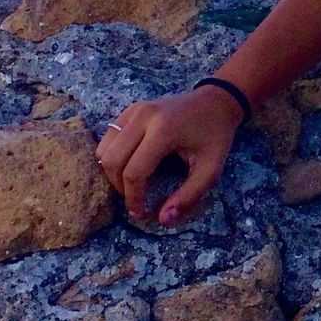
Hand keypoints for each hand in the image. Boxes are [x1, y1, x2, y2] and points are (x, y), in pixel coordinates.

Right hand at [95, 87, 242, 226]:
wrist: (216, 100)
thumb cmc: (215, 135)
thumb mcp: (210, 169)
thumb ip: (188, 196)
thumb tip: (163, 220)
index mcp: (163, 129)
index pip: (134, 172)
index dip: (133, 199)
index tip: (141, 214)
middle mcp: (143, 116)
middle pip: (112, 160)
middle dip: (119, 187)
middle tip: (135, 199)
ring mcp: (134, 110)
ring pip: (104, 149)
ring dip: (112, 172)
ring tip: (132, 184)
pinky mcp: (130, 109)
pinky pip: (109, 137)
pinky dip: (112, 156)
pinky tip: (129, 165)